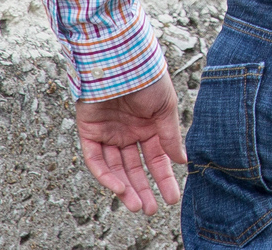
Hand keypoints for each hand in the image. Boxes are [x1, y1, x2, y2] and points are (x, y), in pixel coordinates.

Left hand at [74, 68, 184, 212]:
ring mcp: (108, 134)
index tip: (172, 197)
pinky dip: (107, 176)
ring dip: (126, 188)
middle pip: (135, 168)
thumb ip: (170, 136)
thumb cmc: (147, 78)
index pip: (156, 159)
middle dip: (144, 189)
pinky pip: (97, 160)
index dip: (164, 179)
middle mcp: (128, 133)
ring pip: (116, 169)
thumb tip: (182, 160)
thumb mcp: (166, 108)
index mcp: (149, 126)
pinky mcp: (89, 133)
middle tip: (152, 209)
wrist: (120, 61)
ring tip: (138, 205)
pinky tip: (119, 188)